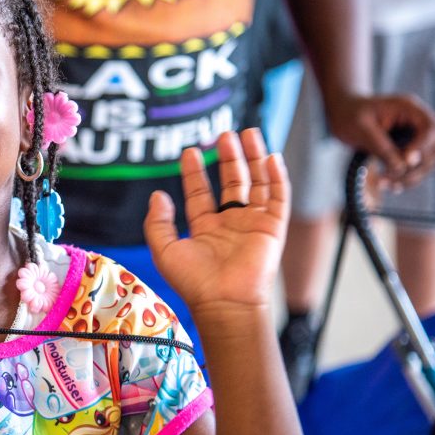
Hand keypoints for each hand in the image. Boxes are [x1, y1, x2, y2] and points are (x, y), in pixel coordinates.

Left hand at [145, 129, 288, 317]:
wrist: (224, 301)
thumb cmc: (194, 281)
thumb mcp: (165, 250)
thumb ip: (157, 222)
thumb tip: (157, 195)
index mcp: (206, 228)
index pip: (200, 193)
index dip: (195, 173)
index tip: (189, 152)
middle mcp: (230, 223)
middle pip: (232, 182)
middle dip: (229, 158)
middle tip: (224, 134)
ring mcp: (253, 224)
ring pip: (256, 184)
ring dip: (253, 158)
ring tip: (248, 133)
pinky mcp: (272, 228)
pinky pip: (278, 197)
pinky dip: (276, 177)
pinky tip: (271, 157)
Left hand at [324, 93, 434, 189]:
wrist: (342, 113)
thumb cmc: (349, 115)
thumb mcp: (362, 130)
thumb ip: (383, 148)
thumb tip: (401, 168)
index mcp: (408, 108)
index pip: (429, 128)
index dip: (421, 147)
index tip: (406, 162)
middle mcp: (418, 121)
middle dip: (417, 167)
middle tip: (391, 179)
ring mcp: (417, 135)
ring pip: (430, 160)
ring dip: (412, 177)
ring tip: (386, 185)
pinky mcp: (411, 148)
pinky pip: (419, 166)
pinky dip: (407, 178)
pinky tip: (391, 185)